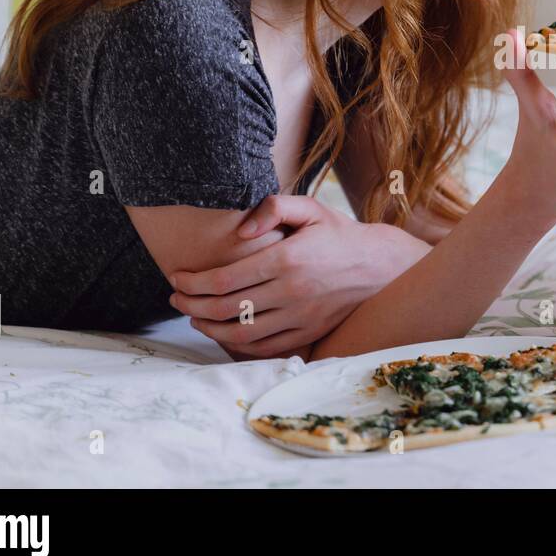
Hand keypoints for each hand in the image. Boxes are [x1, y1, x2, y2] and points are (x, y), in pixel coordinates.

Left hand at [168, 195, 431, 358]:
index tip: (177, 278)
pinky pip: (266, 348)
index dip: (193, 283)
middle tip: (175, 300)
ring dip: (210, 329)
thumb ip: (274, 208)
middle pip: (227, 309)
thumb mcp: (311, 208)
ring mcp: (301, 316)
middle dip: (192, 306)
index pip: (226, 279)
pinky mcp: (309, 332)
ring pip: (242, 334)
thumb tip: (241, 230)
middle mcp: (292, 291)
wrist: (379, 265)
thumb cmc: (338, 234)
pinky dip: (238, 346)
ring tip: (194, 318)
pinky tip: (225, 334)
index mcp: (287, 259)